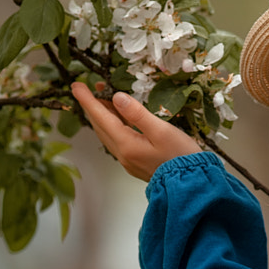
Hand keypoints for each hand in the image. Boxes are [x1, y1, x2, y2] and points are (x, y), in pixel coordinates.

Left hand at [71, 82, 200, 181]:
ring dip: (102, 116)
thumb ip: (137, 113)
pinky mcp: (136, 163)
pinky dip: (112, 125)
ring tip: (102, 98)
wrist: (192, 183)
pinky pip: (117, 140)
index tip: (76, 85)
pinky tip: (118, 118)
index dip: (88, 100)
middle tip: (88, 88)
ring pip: (108, 134)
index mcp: (127, 145)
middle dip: (92, 106)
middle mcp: (123, 154)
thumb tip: (117, 97)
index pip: (101, 118)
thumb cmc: (181, 156)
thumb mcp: (162, 130)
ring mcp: (128, 160)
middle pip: (101, 127)